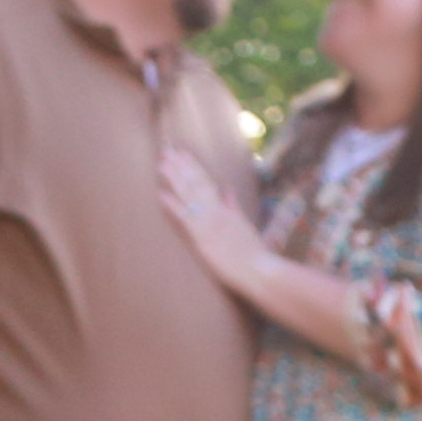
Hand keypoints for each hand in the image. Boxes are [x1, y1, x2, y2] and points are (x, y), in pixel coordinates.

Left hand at [156, 139, 265, 293]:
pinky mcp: (203, 238)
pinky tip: (162, 195)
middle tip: (166, 152)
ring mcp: (210, 223)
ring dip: (174, 179)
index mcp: (225, 208)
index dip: (193, 167)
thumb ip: (233, 206)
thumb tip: (228, 190)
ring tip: (161, 164)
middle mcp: (216, 211)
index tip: (183, 154)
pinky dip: (174, 206)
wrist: (259, 269)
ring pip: (190, 196)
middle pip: (196, 183)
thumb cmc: (254, 252)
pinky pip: (186, 219)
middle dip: (180, 167)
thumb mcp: (244, 224)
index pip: (207, 182)